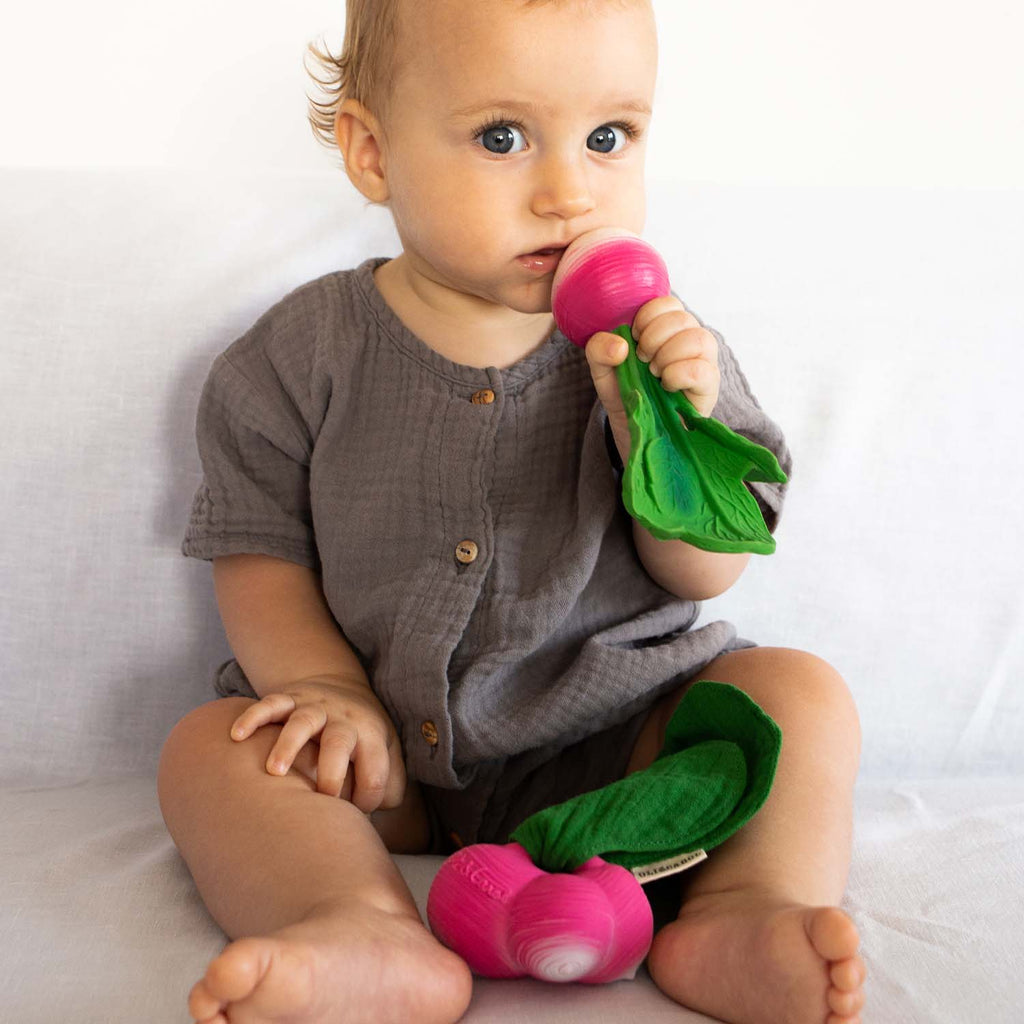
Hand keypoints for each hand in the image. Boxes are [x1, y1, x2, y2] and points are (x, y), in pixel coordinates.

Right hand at [229, 675, 405, 812]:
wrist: (342, 691)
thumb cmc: (363, 739)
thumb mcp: (388, 756)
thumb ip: (390, 788)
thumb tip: (372, 821)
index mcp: (372, 737)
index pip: (375, 771)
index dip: (367, 798)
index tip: (354, 813)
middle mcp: (343, 720)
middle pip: (339, 742)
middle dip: (331, 772)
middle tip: (322, 798)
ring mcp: (315, 708)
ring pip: (302, 722)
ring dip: (288, 745)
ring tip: (273, 772)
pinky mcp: (290, 699)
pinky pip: (270, 703)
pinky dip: (254, 717)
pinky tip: (237, 735)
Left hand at [584, 296, 720, 460]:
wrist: (634, 431)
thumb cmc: (625, 394)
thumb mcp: (602, 370)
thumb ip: (598, 349)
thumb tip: (620, 345)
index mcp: (667, 328)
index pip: (668, 302)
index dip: (647, 317)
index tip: (633, 337)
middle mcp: (689, 339)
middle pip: (683, 317)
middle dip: (654, 337)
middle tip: (642, 360)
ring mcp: (703, 362)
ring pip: (700, 338)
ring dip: (668, 354)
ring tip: (655, 373)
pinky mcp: (709, 387)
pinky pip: (703, 370)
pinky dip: (678, 375)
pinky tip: (666, 385)